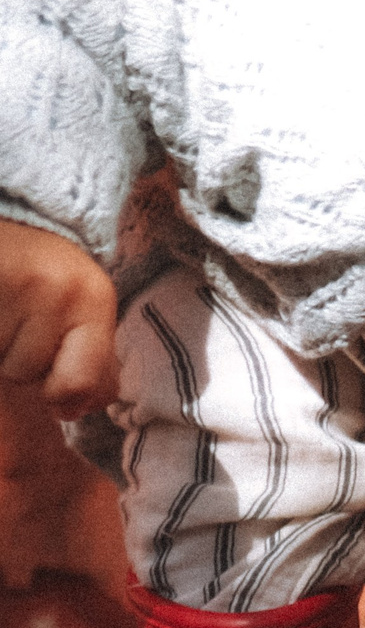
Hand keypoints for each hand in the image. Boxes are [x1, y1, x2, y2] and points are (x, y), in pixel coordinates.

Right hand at [0, 221, 115, 418]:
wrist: (25, 217)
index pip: (78, 381)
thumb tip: (71, 410)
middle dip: (21, 363)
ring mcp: (11, 282)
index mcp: (94, 303)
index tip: (54, 394)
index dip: (61, 397)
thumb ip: (93, 365)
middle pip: (26, 372)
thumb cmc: (58, 277)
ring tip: (7, 315)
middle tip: (24, 327)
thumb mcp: (89, 313)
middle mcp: (56, 290)